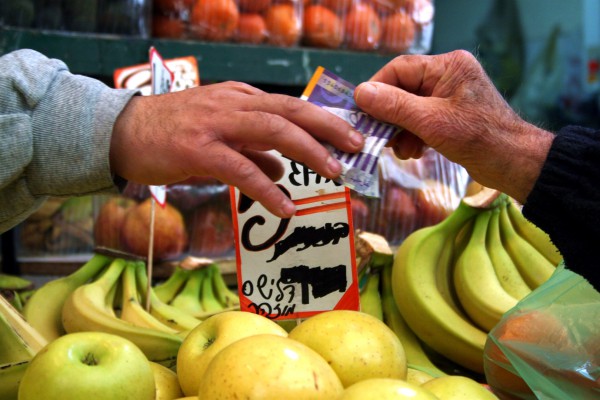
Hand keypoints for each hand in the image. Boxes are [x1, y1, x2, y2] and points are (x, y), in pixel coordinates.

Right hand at [110, 81, 363, 217]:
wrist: (120, 131)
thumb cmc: (171, 133)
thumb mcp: (218, 137)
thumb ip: (252, 150)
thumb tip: (281, 169)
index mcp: (240, 98)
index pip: (291, 105)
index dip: (324, 119)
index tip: (349, 134)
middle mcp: (233, 104)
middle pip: (291, 110)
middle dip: (329, 127)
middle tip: (356, 146)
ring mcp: (215, 124)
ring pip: (273, 131)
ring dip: (308, 151)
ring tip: (333, 173)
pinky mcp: (197, 149)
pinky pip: (240, 168)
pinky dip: (266, 188)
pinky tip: (284, 206)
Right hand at [354, 50, 554, 203]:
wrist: (513, 163)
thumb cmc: (477, 138)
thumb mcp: (430, 121)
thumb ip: (394, 106)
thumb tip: (361, 93)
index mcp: (448, 66)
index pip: (399, 69)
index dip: (377, 89)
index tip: (362, 111)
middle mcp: (449, 76)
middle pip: (403, 90)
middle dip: (390, 116)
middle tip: (380, 136)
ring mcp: (450, 96)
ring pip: (409, 108)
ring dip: (400, 130)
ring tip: (401, 150)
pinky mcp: (451, 116)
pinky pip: (421, 120)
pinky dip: (413, 136)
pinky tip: (414, 151)